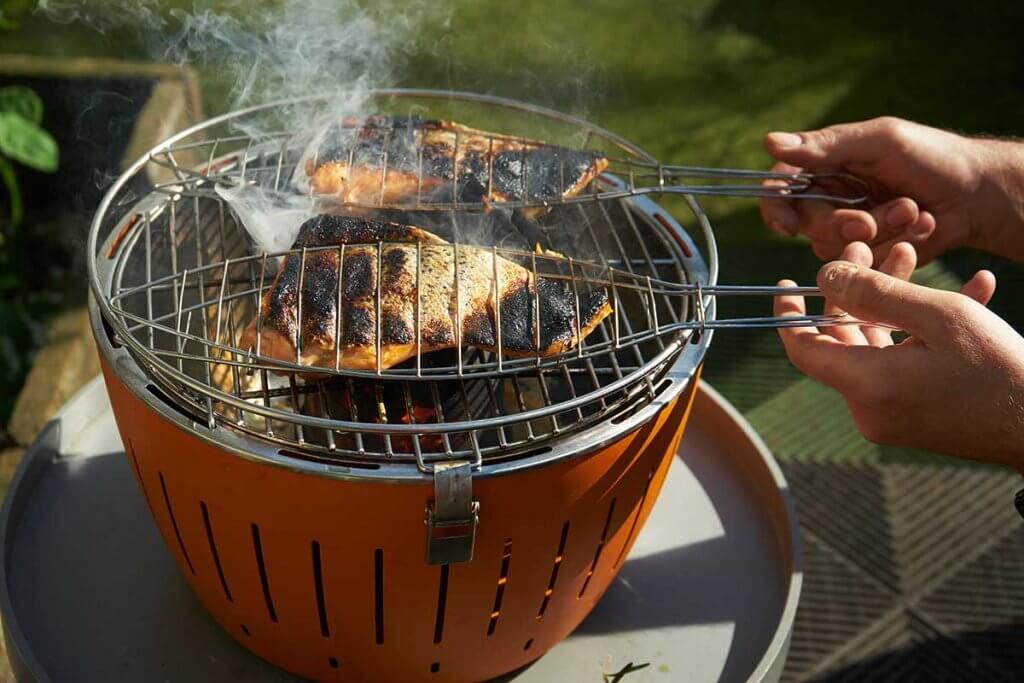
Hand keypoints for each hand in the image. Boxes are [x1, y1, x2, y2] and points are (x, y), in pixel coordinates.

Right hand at [760, 117, 1023, 263]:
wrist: (979, 194)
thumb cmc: (933, 156)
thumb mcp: (879, 141)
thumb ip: (826, 145)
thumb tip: (768, 141)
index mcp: (825, 165)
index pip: (780, 187)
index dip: (776, 209)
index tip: (789, 227)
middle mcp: (831, 198)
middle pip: (806, 223)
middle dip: (839, 223)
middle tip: (870, 221)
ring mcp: (850, 228)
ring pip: (833, 247)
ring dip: (877, 231)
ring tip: (912, 212)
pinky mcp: (871, 254)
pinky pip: (862, 264)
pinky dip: (894, 246)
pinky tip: (921, 228)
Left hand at [774, 241, 1023, 468]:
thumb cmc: (1001, 370)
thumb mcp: (940, 316)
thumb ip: (876, 292)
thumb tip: (825, 275)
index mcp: (867, 385)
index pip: (802, 348)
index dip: (789, 314)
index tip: (787, 284)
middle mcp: (870, 407)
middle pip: (845, 338)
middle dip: (861, 288)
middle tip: (877, 247)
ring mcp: (893, 416)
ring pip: (879, 344)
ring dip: (897, 301)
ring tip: (918, 255)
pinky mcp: (917, 416)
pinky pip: (906, 364)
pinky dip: (923, 331)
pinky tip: (968, 291)